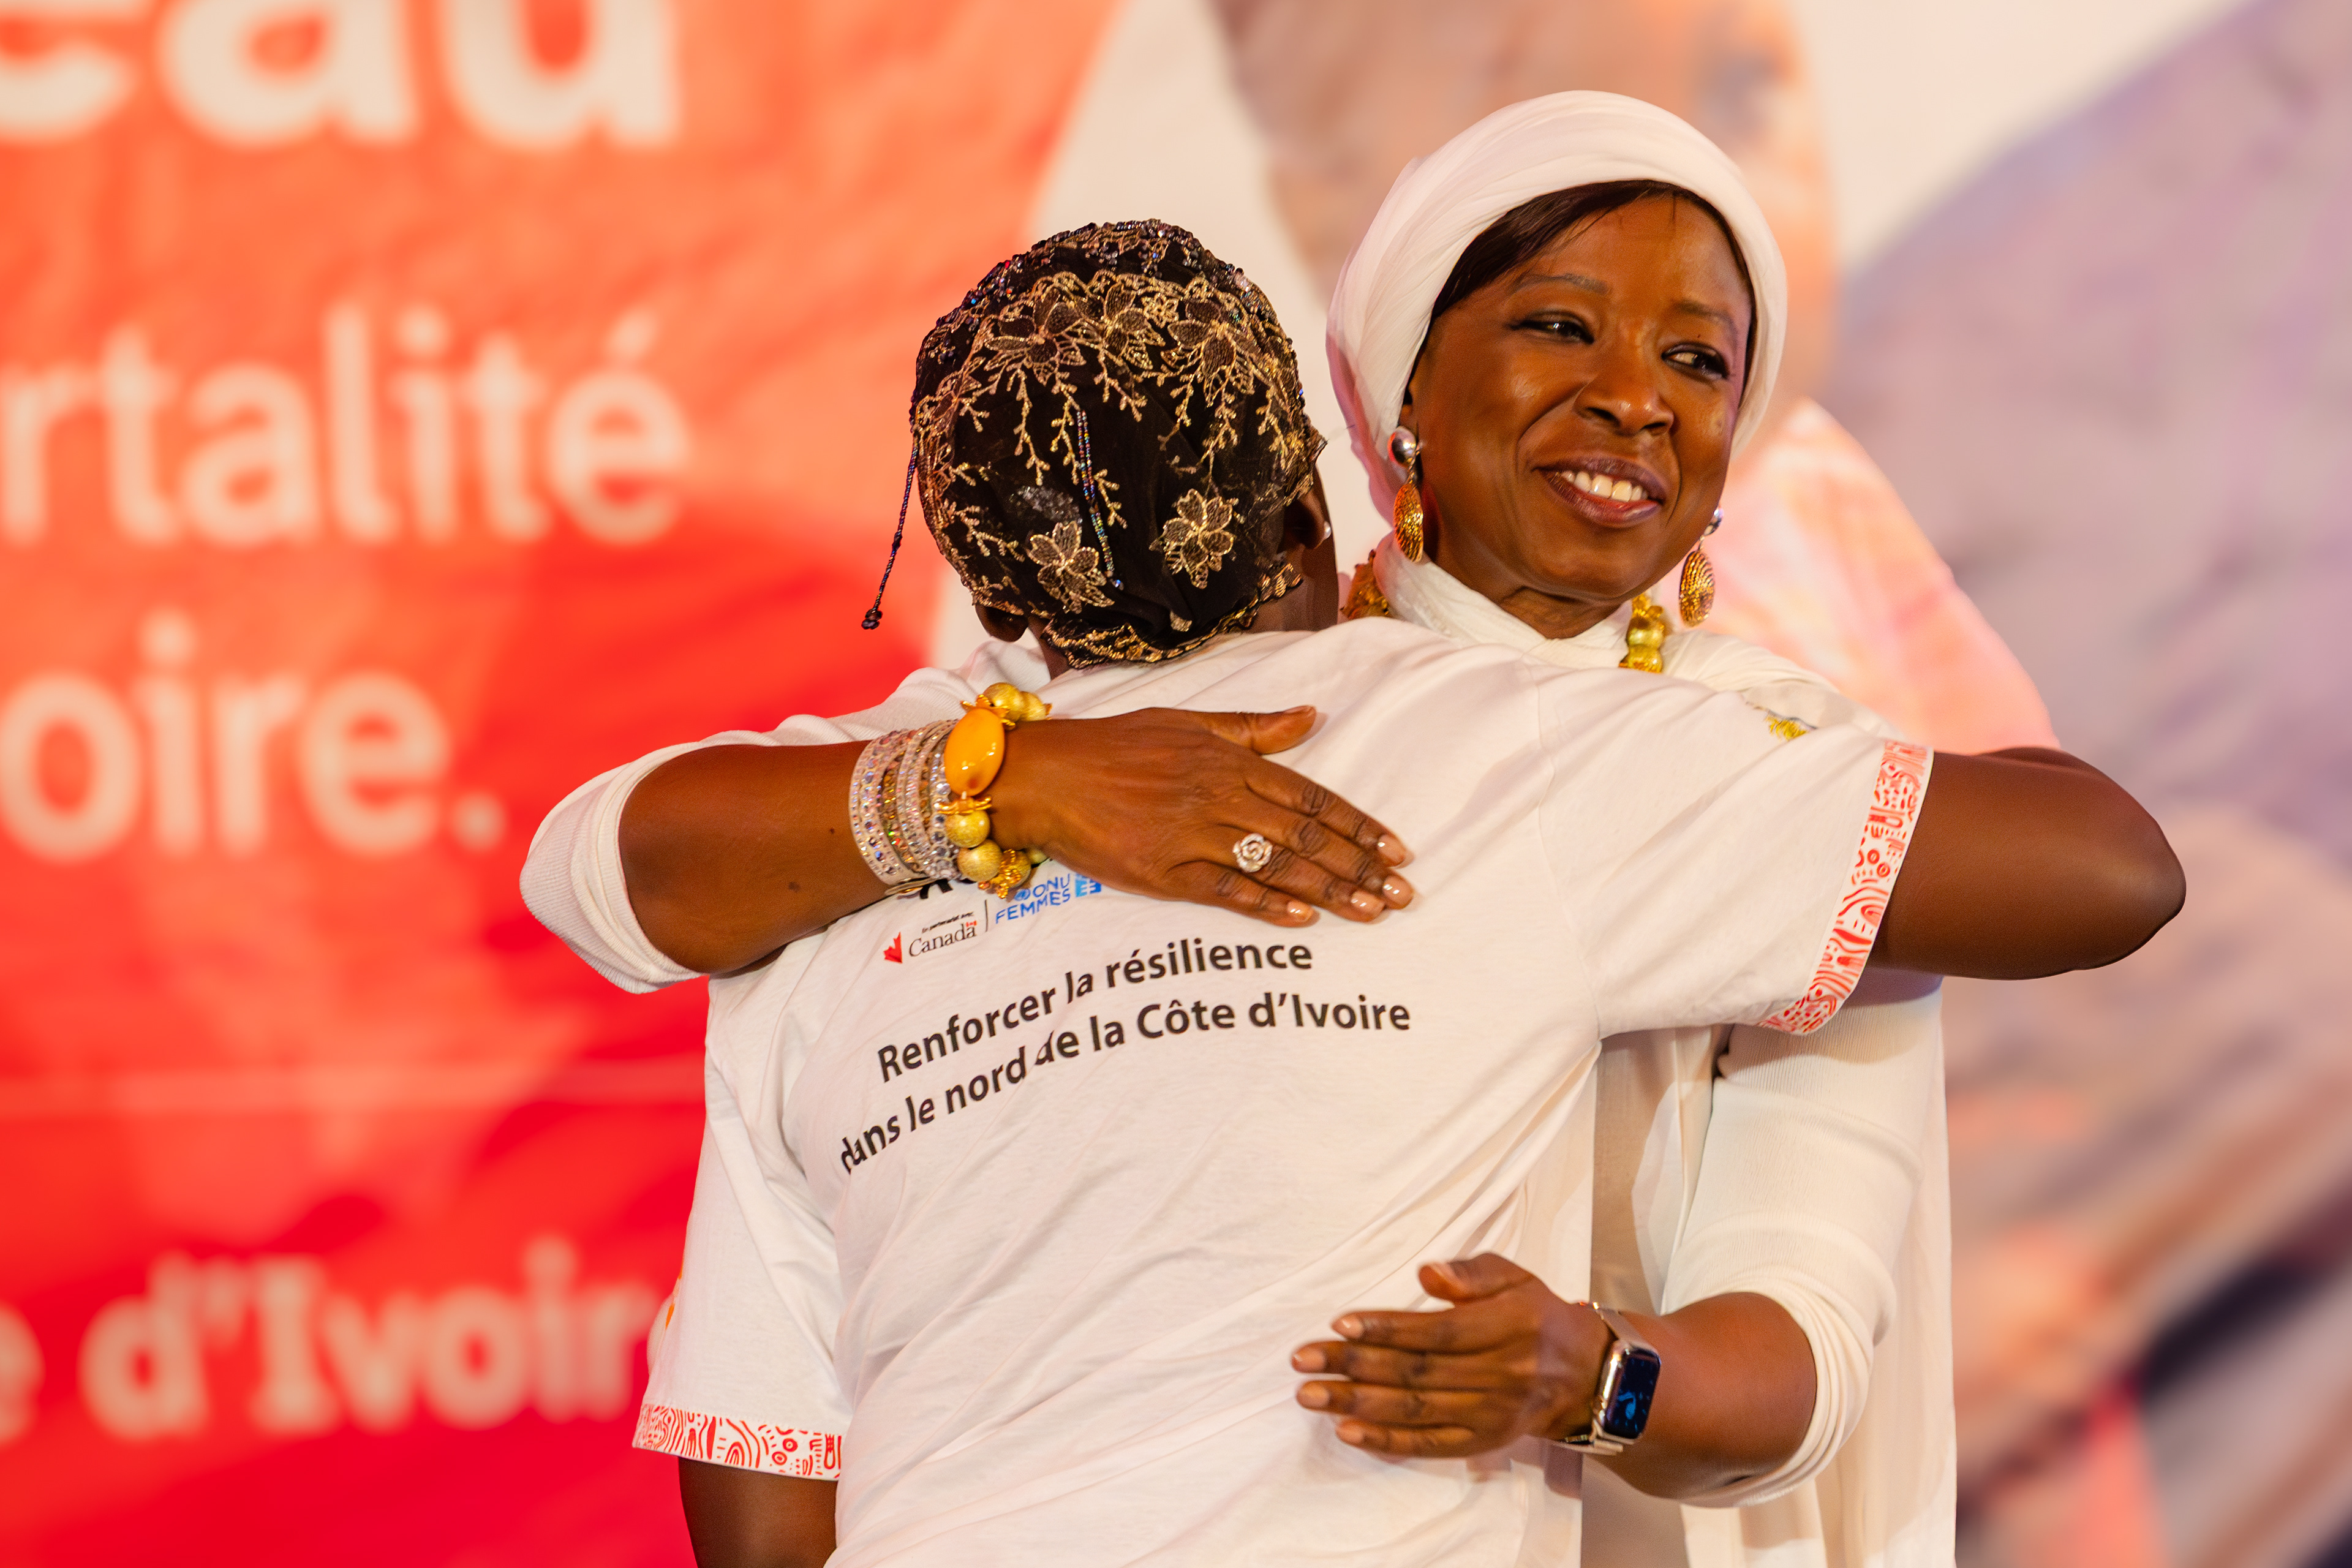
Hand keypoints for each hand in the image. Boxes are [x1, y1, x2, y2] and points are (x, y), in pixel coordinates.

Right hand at [988, 706, 1412, 927]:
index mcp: (1230, 761)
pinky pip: (1225, 891)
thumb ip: (1254, 728)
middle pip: (1305, 836)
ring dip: (1330, 891)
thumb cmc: (1115, 746)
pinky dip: (1266, 906)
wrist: (1044, 775)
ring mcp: (1192, 836)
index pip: (1311, 796)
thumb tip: (1312, 716)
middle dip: (1360, 866)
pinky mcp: (1163, 873)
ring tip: (1373, 912)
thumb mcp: (1188, 722)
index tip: (1398, 849)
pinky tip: (1303, 919)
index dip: (1359, 825)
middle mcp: (1219, 796)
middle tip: (1404, 894)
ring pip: (1275, 866)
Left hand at [1290, 1254, 1604, 1457]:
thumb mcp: (1515, 1277)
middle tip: (1303, 1361)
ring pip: (1415, 1410)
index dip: (1387, 1329)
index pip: (1437, 1332)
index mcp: (1508, 1327)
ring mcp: (1489, 1414)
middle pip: (1417, 1372)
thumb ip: (1472, 1272)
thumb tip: (1426, 1272)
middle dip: (1353, 1366)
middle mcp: (1500, 1374)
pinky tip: (1346, 1430)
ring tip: (1309, 1393)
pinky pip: (1428, 1445)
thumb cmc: (1537, 1315)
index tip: (1340, 1324)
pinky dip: (1385, 1441)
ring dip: (1356, 1403)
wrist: (1584, 1376)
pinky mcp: (1481, 1441)